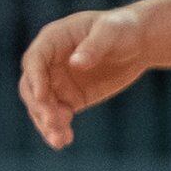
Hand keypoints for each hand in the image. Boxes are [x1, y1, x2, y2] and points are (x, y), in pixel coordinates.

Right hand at [20, 4, 156, 148]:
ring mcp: (57, 82)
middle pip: (31, 87)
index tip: (44, 97)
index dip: (36, 78)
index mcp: (52, 40)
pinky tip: (64, 141)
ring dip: (46, 123)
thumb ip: (94, 46)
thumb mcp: (110, 32)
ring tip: (59, 140)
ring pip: (42, 106)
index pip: (34, 60)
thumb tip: (76, 63)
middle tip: (54, 122)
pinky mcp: (70, 99)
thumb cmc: (122, 28)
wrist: (138, 43)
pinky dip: (58, 129)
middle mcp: (49, 63)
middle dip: (40, 106)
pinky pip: (57, 116)